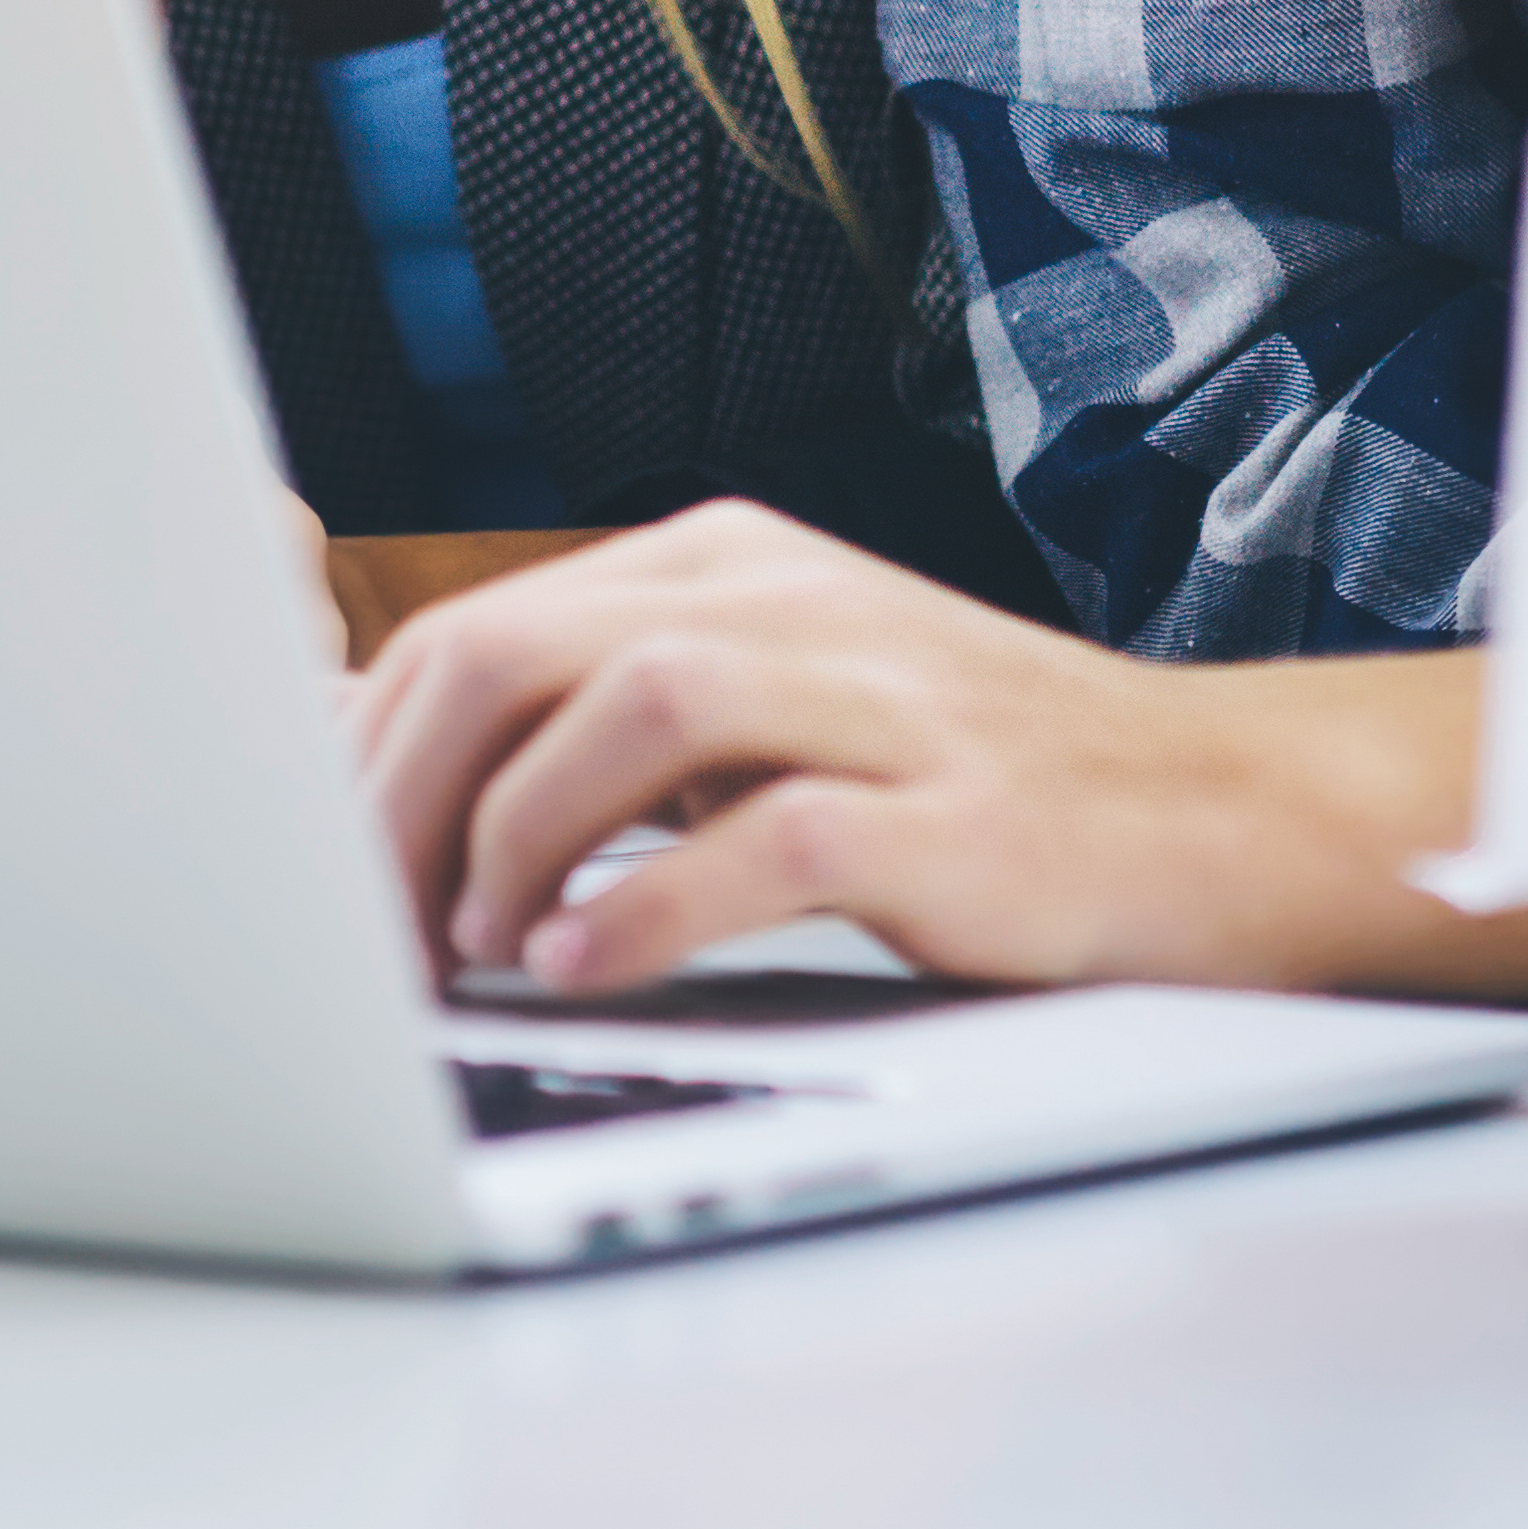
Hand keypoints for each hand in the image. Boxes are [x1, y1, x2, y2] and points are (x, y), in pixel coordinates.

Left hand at [352, 505, 1474, 995]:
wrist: (1210, 815)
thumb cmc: (964, 781)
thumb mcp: (775, 710)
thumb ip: (611, 732)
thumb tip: (400, 811)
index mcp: (727, 563)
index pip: (478, 632)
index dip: (365, 766)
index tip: (317, 883)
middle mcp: (791, 601)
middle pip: (520, 648)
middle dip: (400, 801)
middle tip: (363, 932)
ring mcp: (878, 698)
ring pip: (635, 703)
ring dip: (514, 835)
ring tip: (474, 946)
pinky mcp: (951, 814)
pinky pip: (771, 838)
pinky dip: (650, 908)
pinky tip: (588, 965)